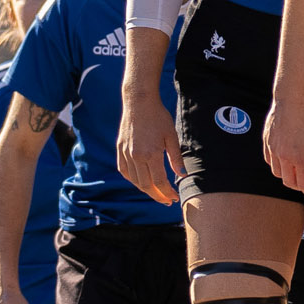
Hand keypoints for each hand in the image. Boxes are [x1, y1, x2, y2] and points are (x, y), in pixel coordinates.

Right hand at [118, 90, 184, 204]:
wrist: (139, 103)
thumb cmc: (159, 117)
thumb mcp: (172, 136)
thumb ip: (176, 158)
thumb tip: (182, 175)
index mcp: (151, 154)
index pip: (159, 182)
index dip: (167, 193)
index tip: (174, 197)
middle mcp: (136, 156)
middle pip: (146, 185)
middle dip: (158, 196)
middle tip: (167, 201)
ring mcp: (126, 154)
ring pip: (135, 180)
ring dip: (146, 190)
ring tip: (156, 193)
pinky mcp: (120, 150)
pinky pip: (125, 171)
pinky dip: (133, 180)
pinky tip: (141, 182)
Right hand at [263, 95, 303, 197]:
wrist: (292, 101)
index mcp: (300, 158)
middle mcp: (284, 157)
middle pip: (289, 182)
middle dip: (299, 186)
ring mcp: (273, 150)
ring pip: (277, 173)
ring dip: (286, 176)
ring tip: (294, 171)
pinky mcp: (267, 143)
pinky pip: (269, 161)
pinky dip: (276, 165)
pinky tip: (283, 161)